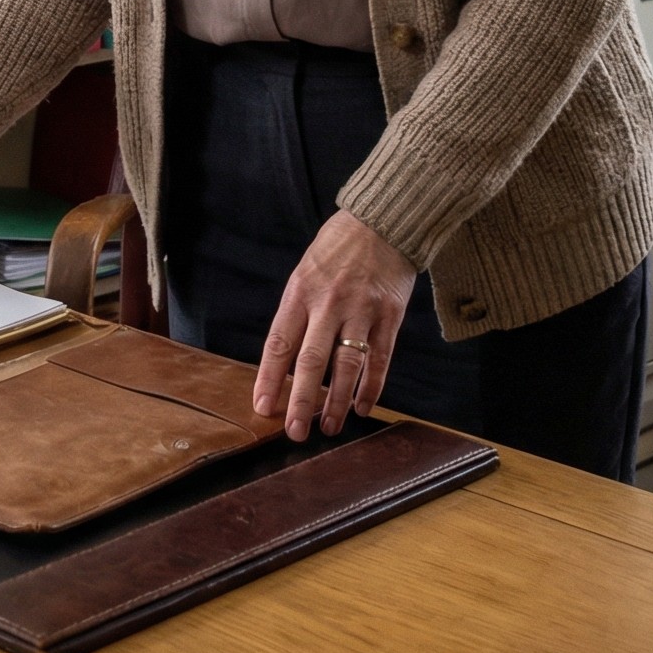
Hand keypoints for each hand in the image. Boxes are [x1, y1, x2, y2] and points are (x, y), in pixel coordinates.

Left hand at [253, 210, 416, 441]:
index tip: (262, 407)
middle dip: (301, 400)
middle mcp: (328, 303)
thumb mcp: (306, 271)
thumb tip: (285, 360)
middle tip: (294, 432)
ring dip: (337, 400)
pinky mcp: (390, 315)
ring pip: (347, 364)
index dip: (269, 378)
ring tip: (329, 426)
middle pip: (311, 359)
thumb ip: (298, 311)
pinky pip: (380, 358)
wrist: (383, 221)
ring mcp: (361, 309)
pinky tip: (363, 407)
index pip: (280, 342)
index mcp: (300, 292)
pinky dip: (372, 386)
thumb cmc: (338, 248)